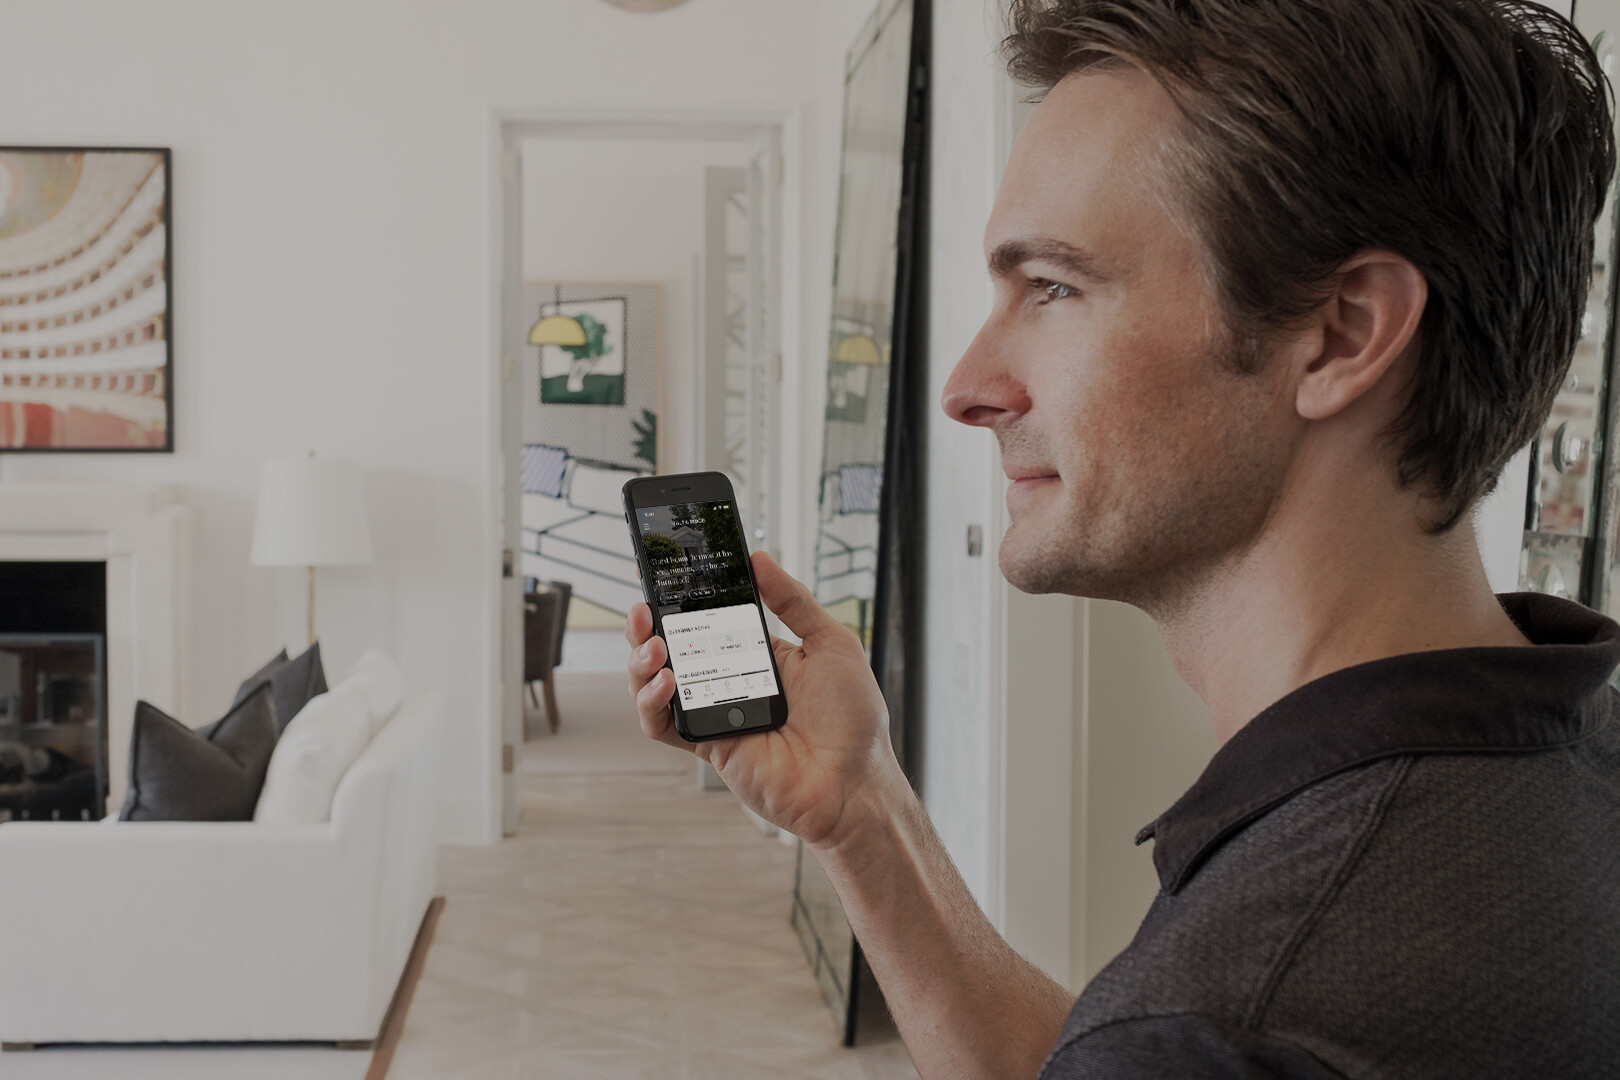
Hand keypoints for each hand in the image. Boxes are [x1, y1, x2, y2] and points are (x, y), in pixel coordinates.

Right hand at [625, 552, 899, 848]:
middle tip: (644, 608)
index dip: (681, 598)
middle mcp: (731, 680)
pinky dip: (651, 703)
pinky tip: (667, 683)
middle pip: (673, 647)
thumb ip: (793, 601)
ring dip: (642, 662)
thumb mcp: (831, 643)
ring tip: (654, 646)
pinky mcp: (706, 745)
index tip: (664, 572)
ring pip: (656, 683)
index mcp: (759, 654)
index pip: (708, 618)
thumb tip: (759, 559)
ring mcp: (715, 713)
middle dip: (648, 625)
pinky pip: (662, 725)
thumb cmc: (853, 719)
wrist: (853, 784)